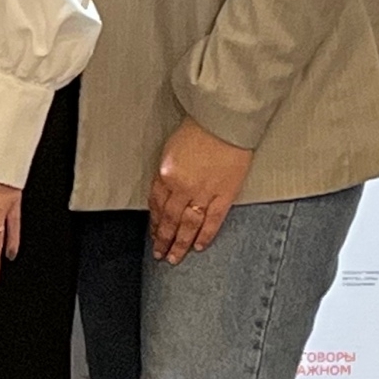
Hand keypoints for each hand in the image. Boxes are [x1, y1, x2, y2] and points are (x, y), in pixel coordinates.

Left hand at [149, 117, 256, 263]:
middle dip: (163, 240)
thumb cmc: (197, 130)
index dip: (155, 224)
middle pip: (169, 220)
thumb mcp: (170, 151)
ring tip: (175, 258)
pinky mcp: (225, 194)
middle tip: (160, 254)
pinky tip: (198, 246)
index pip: (156, 207)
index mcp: (166, 175)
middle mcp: (182, 187)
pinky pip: (213, 220)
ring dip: (180, 244)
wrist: (224, 121)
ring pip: (188, 225)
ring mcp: (204, 192)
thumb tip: (163, 196)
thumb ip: (166, 174)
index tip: (153, 235)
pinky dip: (205, 236)